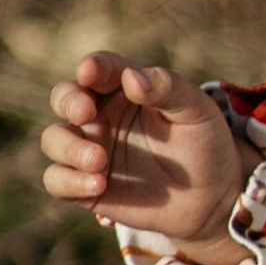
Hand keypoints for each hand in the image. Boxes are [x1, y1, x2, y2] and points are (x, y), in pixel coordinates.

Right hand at [43, 56, 247, 264]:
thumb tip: (132, 79)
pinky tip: (98, 185)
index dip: (93, 67)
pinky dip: (70, 181)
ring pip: (54, 139)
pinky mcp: (85, 186)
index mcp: (123, 88)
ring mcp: (89, 150)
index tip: (90, 71)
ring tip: (99, 160)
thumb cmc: (203, 143)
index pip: (100, 69)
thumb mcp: (195, 110)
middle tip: (85, 111)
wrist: (211, 197)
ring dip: (69, 146)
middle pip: (64, 97)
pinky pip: (57, 180)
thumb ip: (167, 89)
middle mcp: (99, 115)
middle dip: (68, 100)